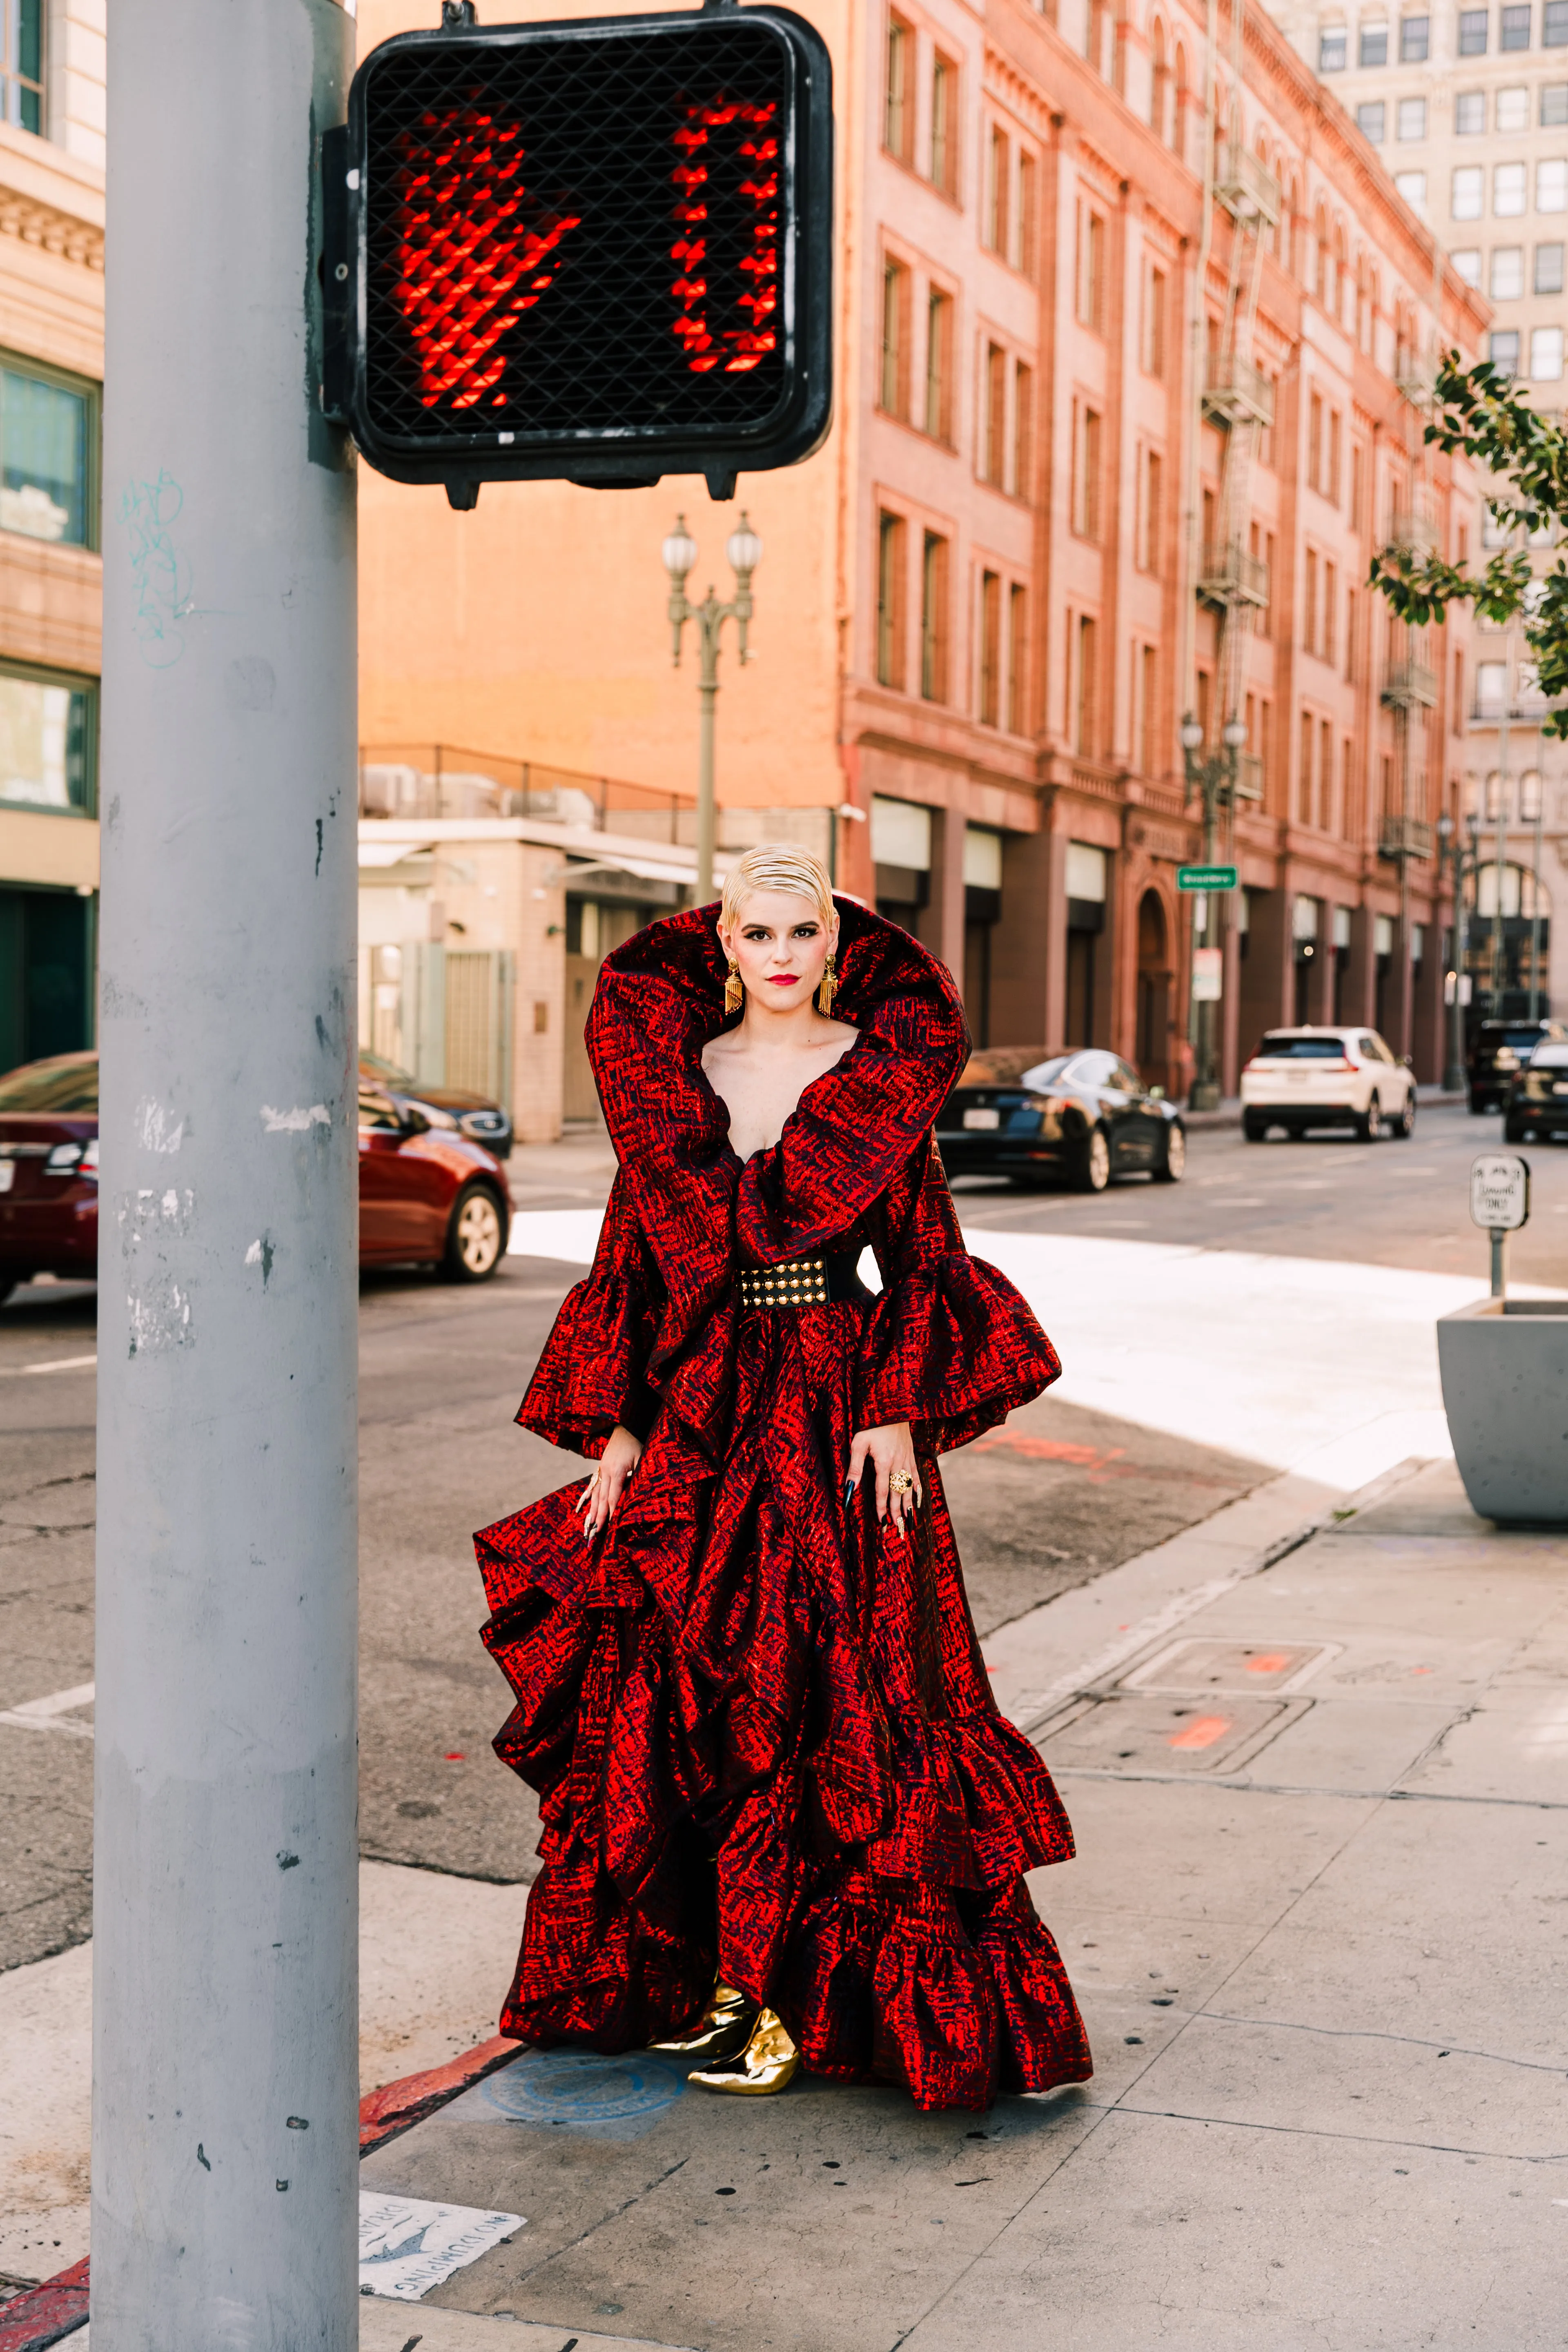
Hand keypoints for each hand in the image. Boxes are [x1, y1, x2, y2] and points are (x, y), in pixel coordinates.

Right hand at [577, 1424, 642, 1540]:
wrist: (625, 1426)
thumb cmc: (636, 1442)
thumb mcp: (642, 1458)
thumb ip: (638, 1476)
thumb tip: (636, 1495)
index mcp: (617, 1471)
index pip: (613, 1497)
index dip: (610, 1513)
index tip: (608, 1527)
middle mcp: (605, 1471)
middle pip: (601, 1498)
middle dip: (598, 1517)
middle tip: (594, 1533)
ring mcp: (600, 1469)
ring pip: (595, 1493)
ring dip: (591, 1510)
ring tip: (588, 1525)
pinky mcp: (599, 1467)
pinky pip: (592, 1485)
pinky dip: (587, 1498)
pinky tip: (581, 1508)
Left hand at [846, 1421, 921, 1537]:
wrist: (891, 1405)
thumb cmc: (871, 1424)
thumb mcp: (858, 1443)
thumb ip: (855, 1468)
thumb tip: (850, 1489)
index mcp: (884, 1462)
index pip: (882, 1491)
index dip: (881, 1508)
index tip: (881, 1522)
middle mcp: (898, 1463)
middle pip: (897, 1492)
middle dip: (896, 1511)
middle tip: (897, 1528)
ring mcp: (907, 1459)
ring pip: (909, 1486)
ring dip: (908, 1504)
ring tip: (908, 1520)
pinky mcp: (911, 1453)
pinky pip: (916, 1474)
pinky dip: (918, 1488)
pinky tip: (918, 1499)